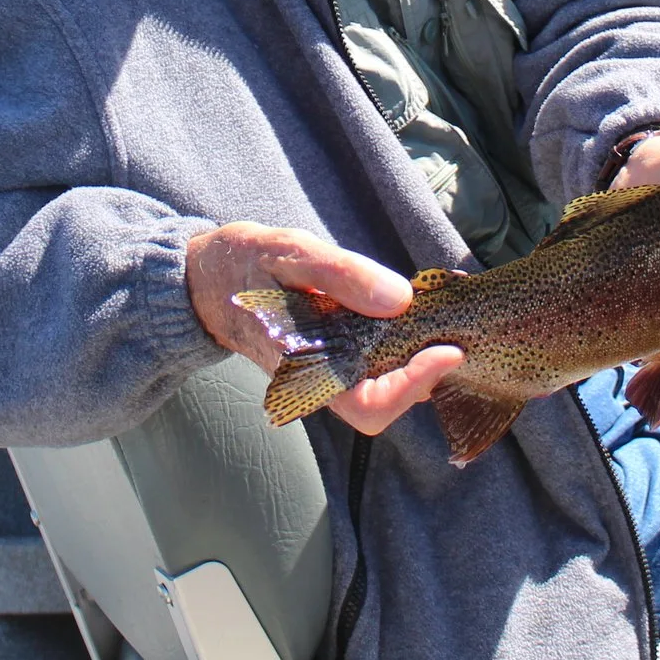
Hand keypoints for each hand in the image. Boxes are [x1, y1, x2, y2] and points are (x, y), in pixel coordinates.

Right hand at [186, 221, 463, 434]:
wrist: (204, 278)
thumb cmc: (244, 264)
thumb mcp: (290, 253)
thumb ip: (342, 275)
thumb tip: (401, 300)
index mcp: (304, 366)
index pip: (370, 406)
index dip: (413, 387)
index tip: (447, 350)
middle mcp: (318, 379)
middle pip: (385, 402)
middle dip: (426, 374)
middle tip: (455, 331)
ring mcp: (326, 370)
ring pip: (383, 384)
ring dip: (417, 359)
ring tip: (444, 319)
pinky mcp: (331, 354)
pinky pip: (374, 362)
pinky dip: (402, 343)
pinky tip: (415, 312)